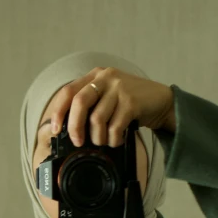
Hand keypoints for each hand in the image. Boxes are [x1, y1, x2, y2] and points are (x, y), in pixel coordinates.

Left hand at [49, 66, 174, 147]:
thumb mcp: (108, 96)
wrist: (161, 100)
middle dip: (75, 127)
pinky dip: (113, 139)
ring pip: (97, 119)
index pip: (68, 92)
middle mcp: (105, 78)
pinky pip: (115, 127)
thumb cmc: (131, 102)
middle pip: (79, 103)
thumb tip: (70, 130)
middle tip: (78, 142)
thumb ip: (91, 105)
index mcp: (95, 76)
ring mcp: (119, 88)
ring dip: (98, 137)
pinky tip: (117, 140)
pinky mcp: (131, 101)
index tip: (56, 130)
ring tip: (104, 141)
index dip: (59, 112)